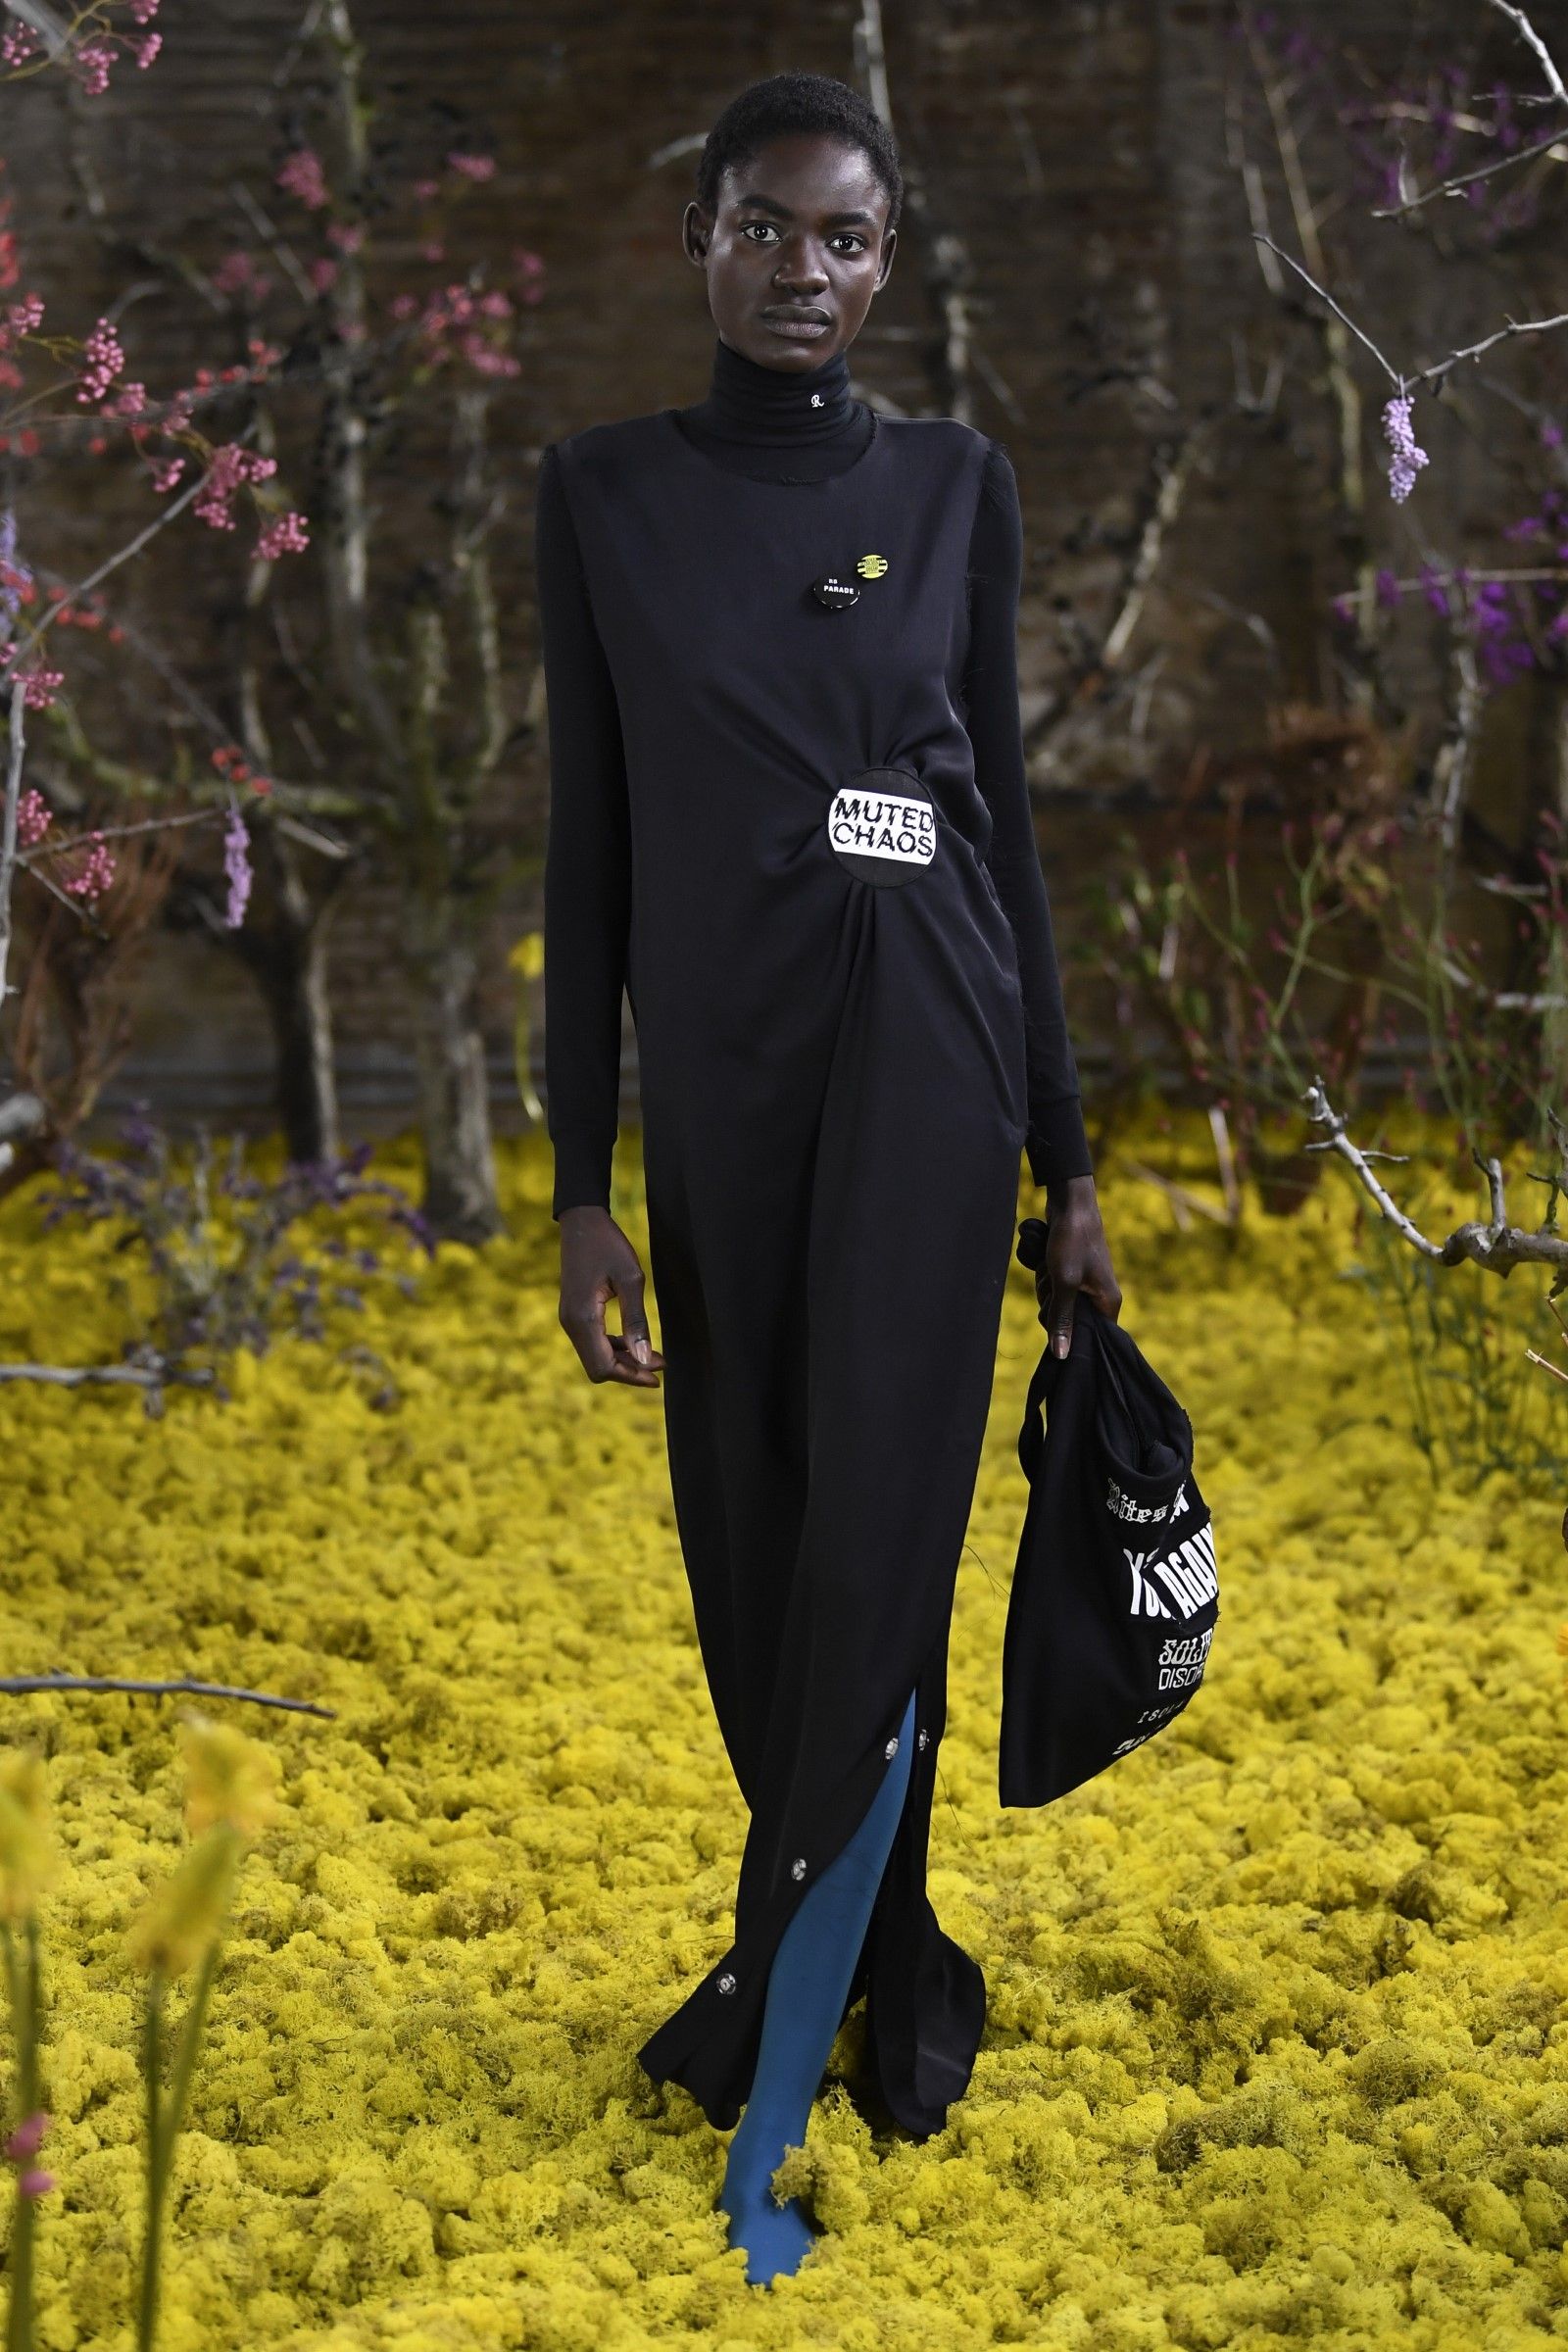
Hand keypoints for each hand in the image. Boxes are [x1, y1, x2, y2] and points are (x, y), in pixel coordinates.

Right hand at [558, 1204, 666, 1386]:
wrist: (581, 1222)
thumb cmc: (608, 1245)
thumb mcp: (630, 1279)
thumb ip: (636, 1320)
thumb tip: (644, 1358)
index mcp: (583, 1318)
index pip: (604, 1366)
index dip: (632, 1375)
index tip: (658, 1374)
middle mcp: (571, 1323)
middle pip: (598, 1367)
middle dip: (629, 1371)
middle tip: (660, 1365)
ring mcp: (569, 1319)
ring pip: (595, 1356)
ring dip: (623, 1360)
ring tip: (652, 1355)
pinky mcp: (573, 1313)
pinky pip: (591, 1342)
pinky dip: (613, 1347)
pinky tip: (633, 1341)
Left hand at [1039, 1174, 1121, 1359]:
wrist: (1069, 1203)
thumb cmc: (1072, 1241)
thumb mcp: (1064, 1282)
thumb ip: (1062, 1318)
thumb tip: (1061, 1354)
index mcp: (1108, 1303)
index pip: (1092, 1337)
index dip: (1071, 1333)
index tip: (1058, 1314)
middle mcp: (1100, 1296)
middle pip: (1067, 1320)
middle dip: (1051, 1303)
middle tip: (1053, 1281)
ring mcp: (1085, 1284)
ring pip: (1055, 1302)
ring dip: (1045, 1286)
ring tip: (1050, 1265)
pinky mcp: (1071, 1273)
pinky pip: (1051, 1286)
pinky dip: (1043, 1274)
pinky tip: (1045, 1259)